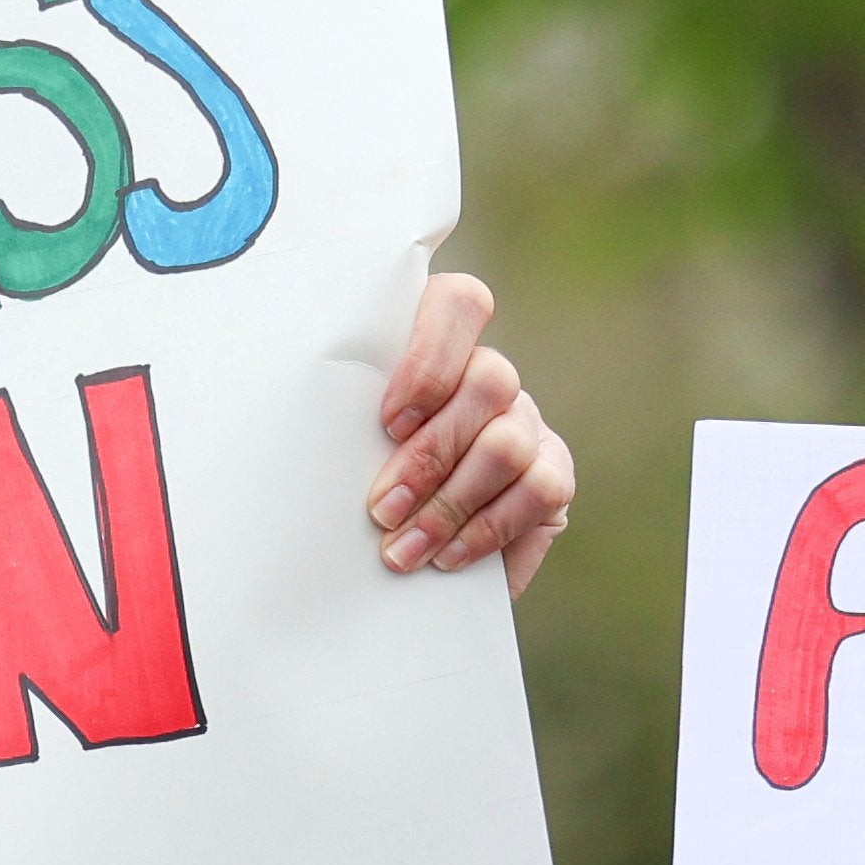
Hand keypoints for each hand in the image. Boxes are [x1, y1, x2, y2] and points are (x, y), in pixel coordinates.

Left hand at [368, 273, 578, 602]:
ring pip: (508, 444)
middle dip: (429, 455)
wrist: (400, 559)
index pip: (460, 304)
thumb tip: (313, 450)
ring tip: (403, 549)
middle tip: (381, 509)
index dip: (431, 358)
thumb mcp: (343, 448)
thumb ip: (345, 428)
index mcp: (436, 348)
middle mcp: (490, 377)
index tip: (388, 422)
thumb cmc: (355, 484)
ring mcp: (527, 423)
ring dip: (449, 504)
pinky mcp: (552, 476)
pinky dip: (485, 531)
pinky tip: (446, 558)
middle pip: (489, 381)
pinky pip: (539, 492)